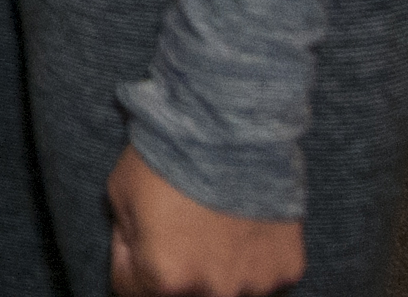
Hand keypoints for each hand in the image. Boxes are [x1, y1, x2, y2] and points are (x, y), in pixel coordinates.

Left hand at [109, 144, 300, 293]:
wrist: (229, 127)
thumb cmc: (168, 157)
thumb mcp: (119, 196)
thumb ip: (128, 241)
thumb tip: (139, 255)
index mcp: (166, 279)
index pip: (131, 290)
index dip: (128, 257)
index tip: (136, 232)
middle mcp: (214, 292)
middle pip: (181, 293)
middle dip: (173, 266)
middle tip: (177, 226)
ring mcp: (256, 284)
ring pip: (225, 286)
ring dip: (216, 265)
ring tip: (213, 220)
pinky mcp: (287, 269)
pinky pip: (261, 273)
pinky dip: (251, 255)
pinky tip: (242, 222)